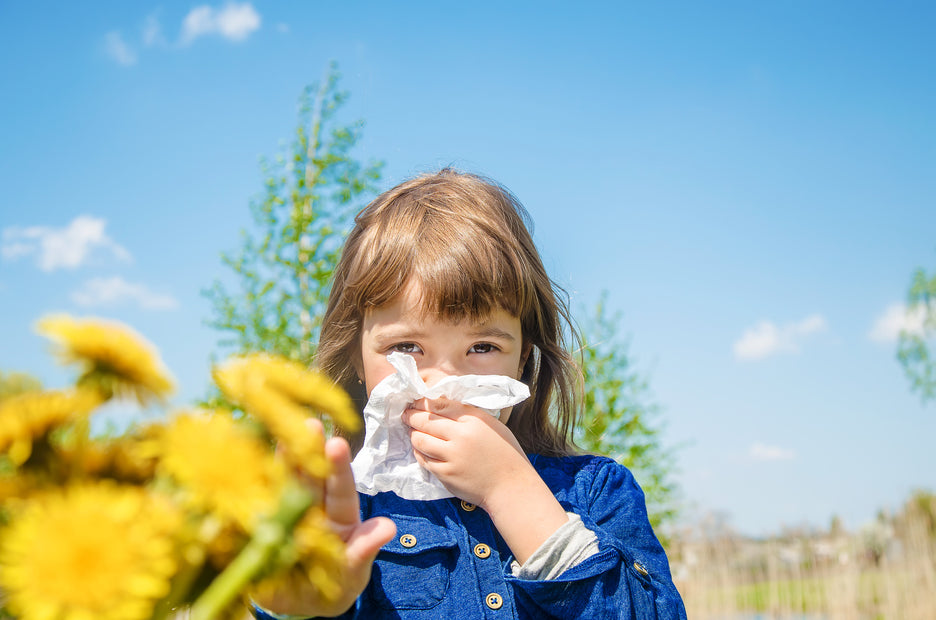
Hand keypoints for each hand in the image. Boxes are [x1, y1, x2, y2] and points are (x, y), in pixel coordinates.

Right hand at [254, 429, 395, 616]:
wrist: (302, 604)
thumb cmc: (336, 583)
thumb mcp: (352, 571)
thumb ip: (364, 549)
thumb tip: (389, 527)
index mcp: (338, 515)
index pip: (339, 489)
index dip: (338, 467)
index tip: (336, 444)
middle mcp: (311, 508)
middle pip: (309, 476)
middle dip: (307, 450)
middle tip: (308, 423)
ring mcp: (284, 514)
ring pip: (281, 483)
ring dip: (280, 461)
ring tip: (279, 435)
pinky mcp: (259, 528)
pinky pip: (253, 506)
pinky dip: (247, 489)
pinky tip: (239, 468)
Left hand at [403, 397, 532, 509]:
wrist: (511, 487)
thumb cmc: (504, 454)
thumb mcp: (491, 425)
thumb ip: (467, 415)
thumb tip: (441, 405)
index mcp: (473, 420)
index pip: (440, 405)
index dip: (423, 402)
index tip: (415, 402)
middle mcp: (460, 436)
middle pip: (425, 421)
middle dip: (411, 416)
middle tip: (406, 414)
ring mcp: (451, 457)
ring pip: (420, 440)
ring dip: (413, 434)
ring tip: (412, 431)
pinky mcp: (445, 474)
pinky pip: (424, 459)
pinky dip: (419, 452)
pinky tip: (421, 448)